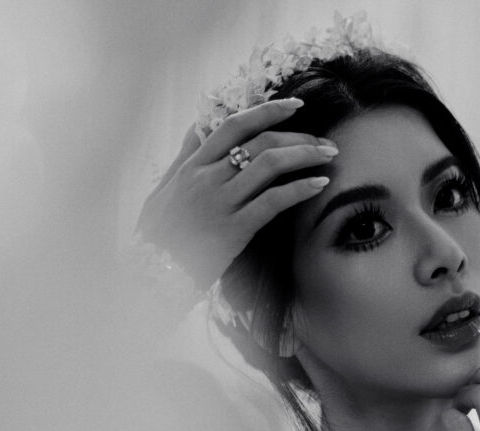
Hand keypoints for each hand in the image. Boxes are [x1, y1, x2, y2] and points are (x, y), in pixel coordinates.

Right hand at [135, 98, 338, 289]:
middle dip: (298, 135)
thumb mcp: (163, 190)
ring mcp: (220, 203)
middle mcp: (206, 179)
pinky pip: (273, 201)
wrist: (151, 276)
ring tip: (328, 156)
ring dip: (305, 154)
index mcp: (192, 166)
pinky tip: (319, 184)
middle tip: (324, 141)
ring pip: (270, 165)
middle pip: (260, 142)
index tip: (295, 105)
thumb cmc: (157, 236)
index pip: (234, 125)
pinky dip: (300, 189)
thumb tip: (200, 127)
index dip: (267, 110)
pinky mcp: (234, 230)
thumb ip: (184, 158)